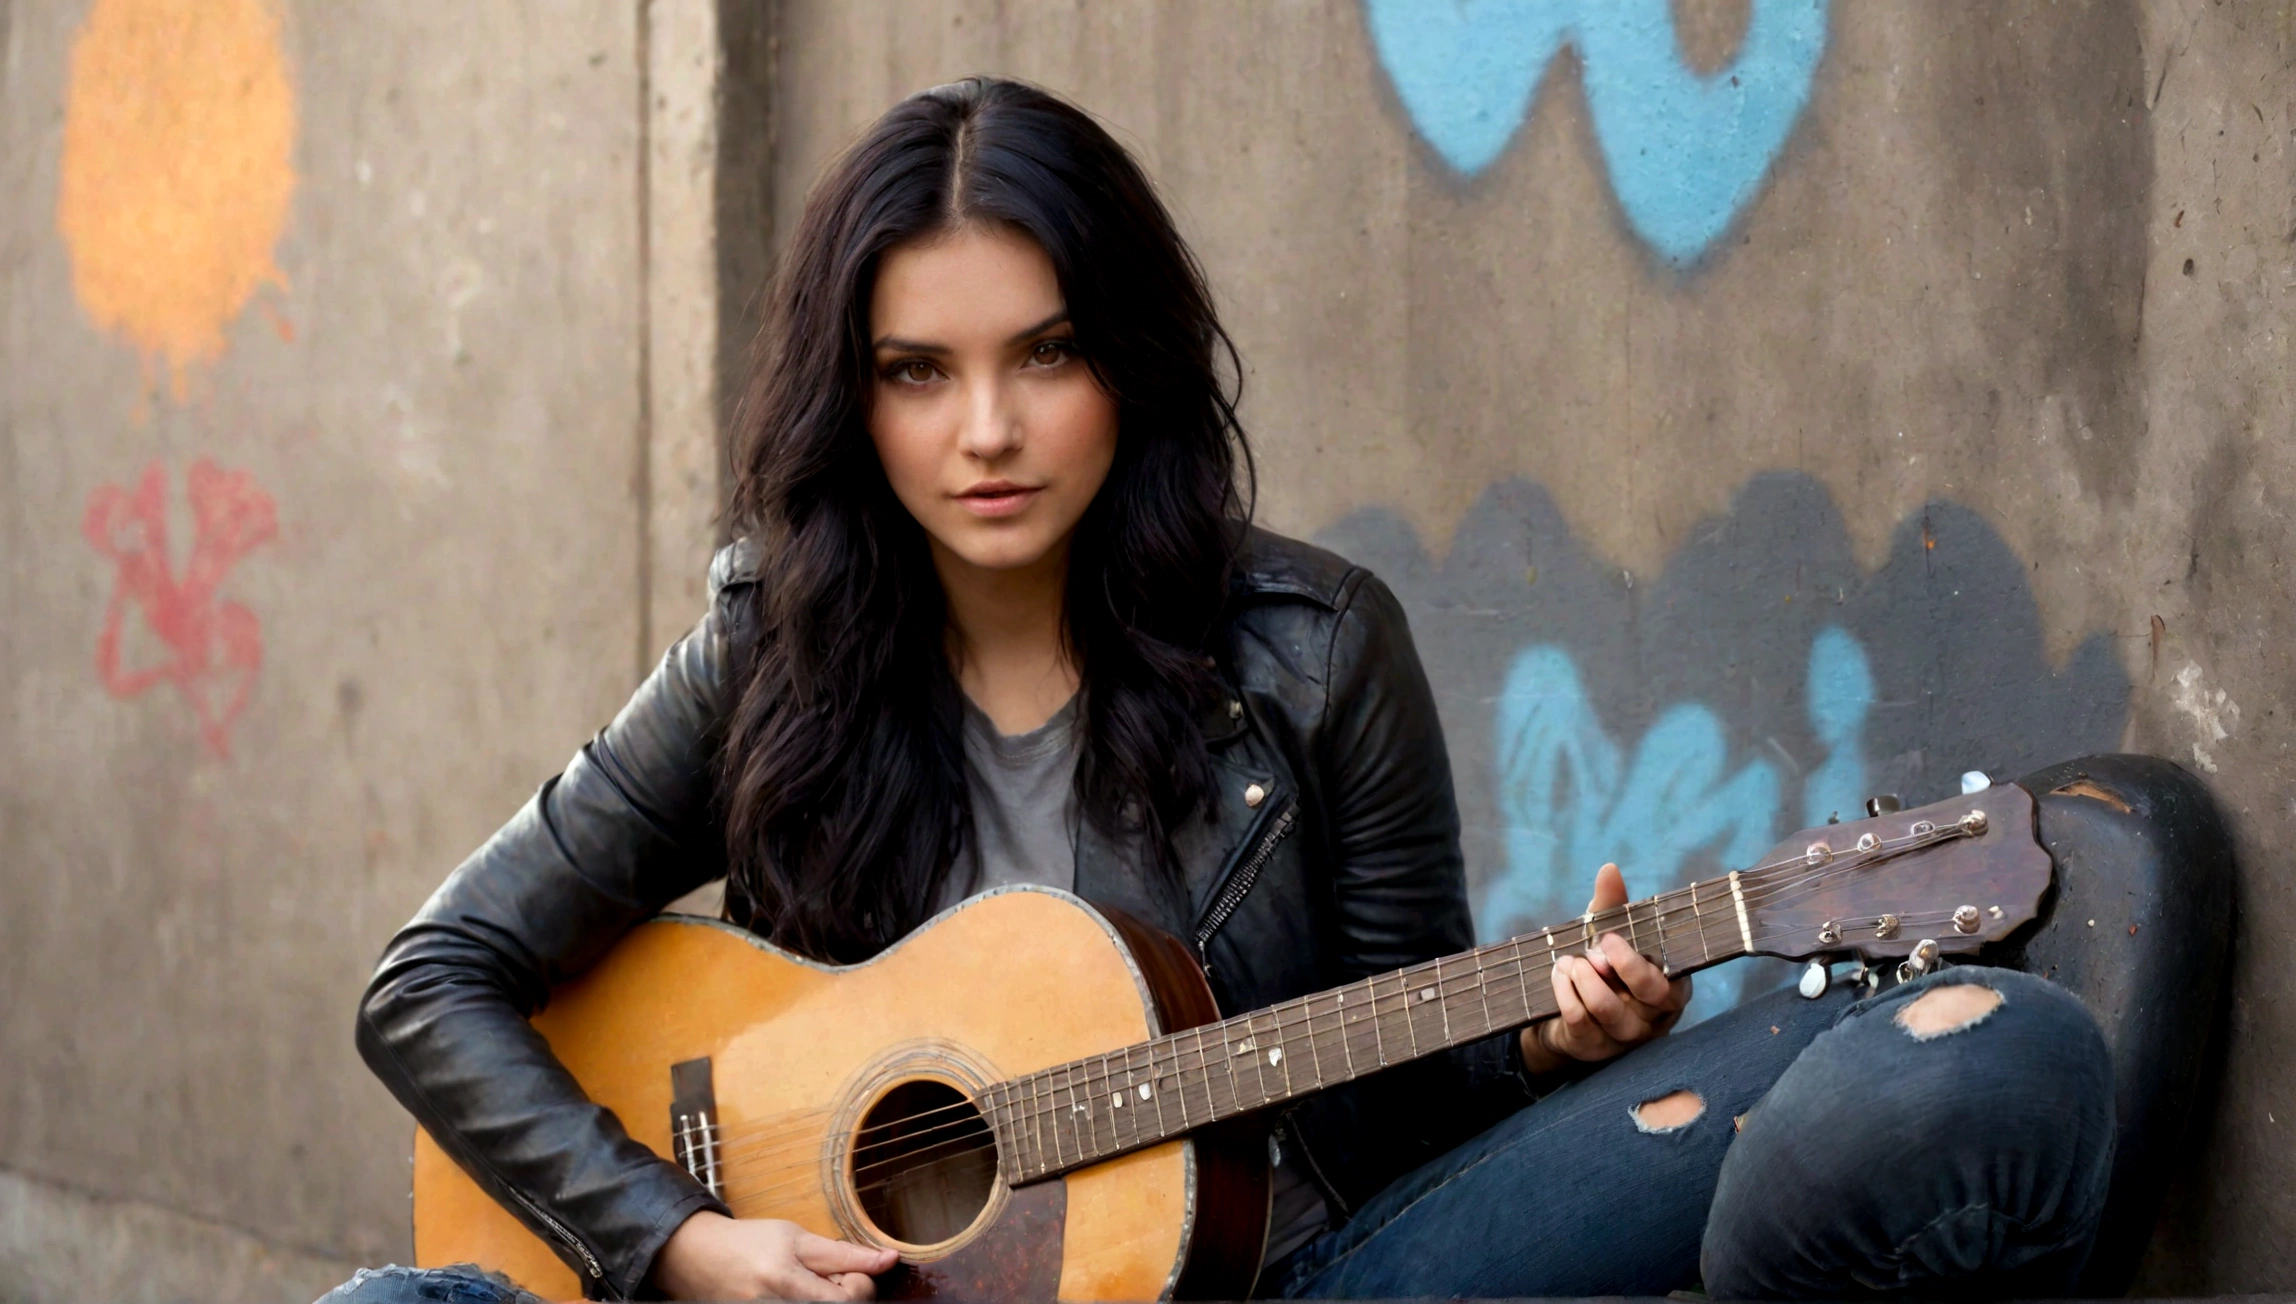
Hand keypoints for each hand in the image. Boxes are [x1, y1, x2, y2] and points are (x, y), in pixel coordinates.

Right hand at [651, 1211, 897, 1299]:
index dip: (862, 1282)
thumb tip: (888, 1259)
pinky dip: (809, 1303)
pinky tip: (798, 1295)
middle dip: (846, 1294)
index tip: (852, 1266)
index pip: (850, 1300)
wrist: (698, 1257)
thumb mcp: (796, 1237)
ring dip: (826, 1299)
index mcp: (786, 1282)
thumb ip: (843, 1252)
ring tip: (809, 1285)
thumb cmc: (749, 1242)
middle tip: (831, 1275)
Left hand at [1518, 863, 1693, 1075]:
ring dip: (1583, 978)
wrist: (1565, 1014)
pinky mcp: (1594, 1047)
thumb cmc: (1600, 969)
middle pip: (1648, 994)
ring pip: (1608, 1008)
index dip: (1640, 961)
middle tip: (1594, 948)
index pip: (1672, 980)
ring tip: (1570, 961)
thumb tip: (1609, 869)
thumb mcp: (1607, 936)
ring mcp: (1625, 1037)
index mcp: (1670, 988)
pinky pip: (1579, 1019)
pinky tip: (1558, 975)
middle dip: (1618, 966)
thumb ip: (1612, 906)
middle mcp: (1655, 1017)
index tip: (1610, 938)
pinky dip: (1563, 991)